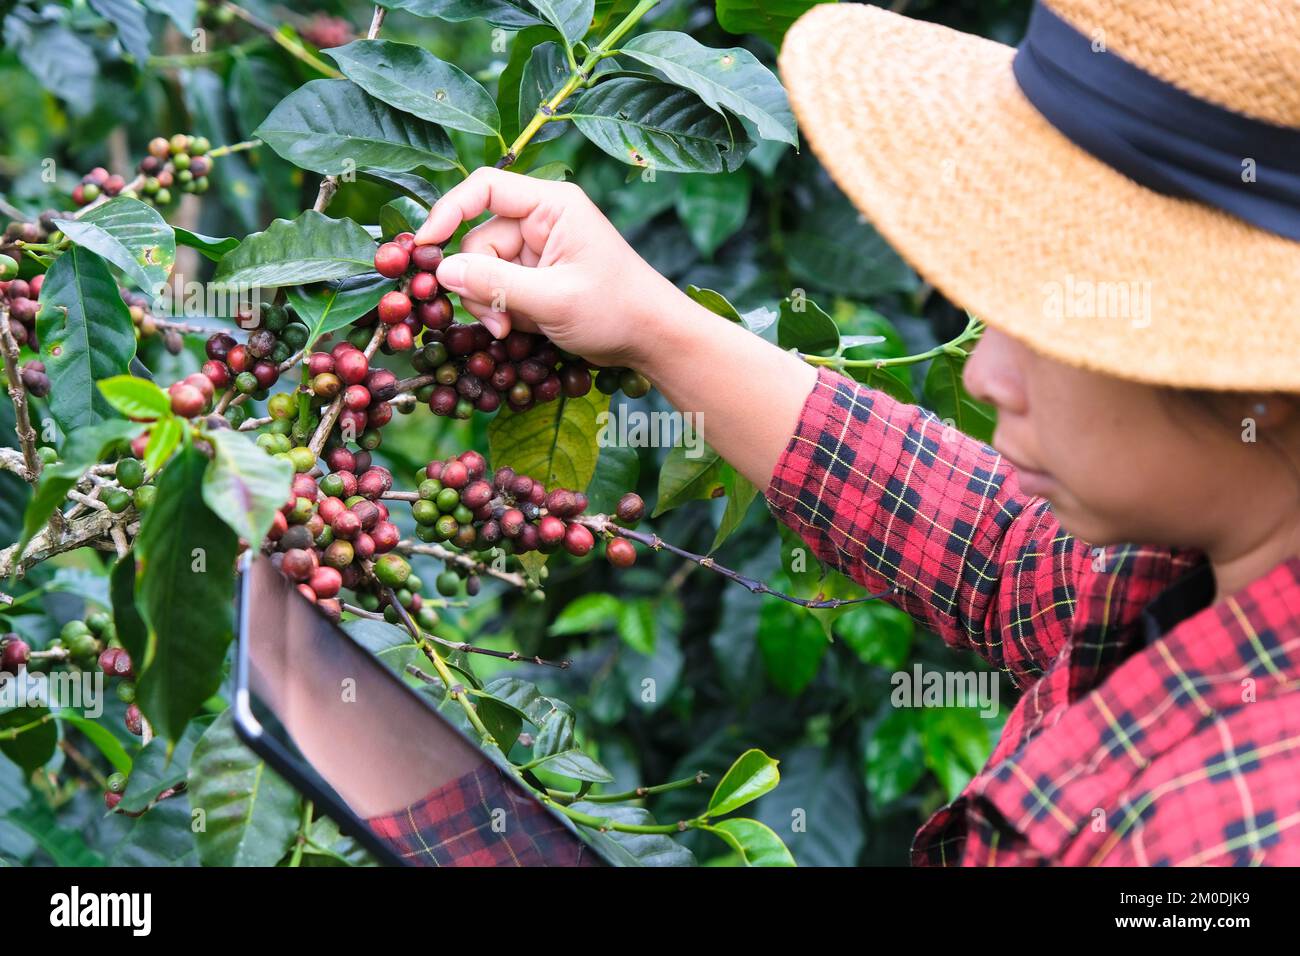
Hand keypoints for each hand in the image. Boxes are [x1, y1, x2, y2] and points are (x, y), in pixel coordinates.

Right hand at [415, 167, 685, 368]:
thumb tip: (441, 271)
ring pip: (484, 271)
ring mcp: (537, 250)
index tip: (423, 247)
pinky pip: (499, 290)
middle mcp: (541, 220)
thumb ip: (495, 284)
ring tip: (512, 332)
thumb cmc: (616, 309)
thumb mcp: (553, 298)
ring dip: (491, 305)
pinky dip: (504, 313)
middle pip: (478, 241)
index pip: (484, 188)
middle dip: (479, 285)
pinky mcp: (536, 278)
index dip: (448, 212)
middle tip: (497, 324)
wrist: (651, 339)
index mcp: (551, 205)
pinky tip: (523, 331)